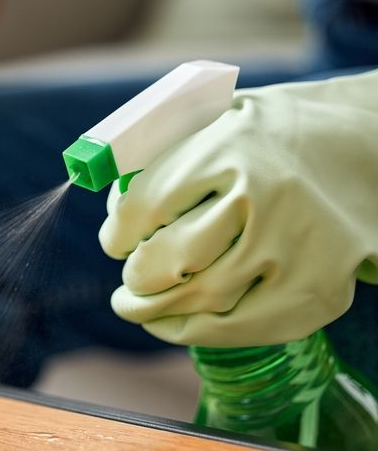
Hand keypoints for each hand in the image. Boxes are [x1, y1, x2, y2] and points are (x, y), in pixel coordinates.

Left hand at [100, 71, 377, 345]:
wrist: (369, 145)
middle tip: (129, 280)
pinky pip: (240, 328)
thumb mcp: (215, 118)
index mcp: (229, 146)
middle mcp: (263, 197)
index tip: (115, 242)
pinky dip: (192, 332)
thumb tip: (100, 191)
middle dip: (136, 277)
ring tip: (136, 304)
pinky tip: (171, 322)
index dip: (118, 234)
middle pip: (169, 260)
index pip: (143, 207)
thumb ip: (158, 151)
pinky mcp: (317, 289)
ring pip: (201, 299)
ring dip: (154, 310)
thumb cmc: (271, 136)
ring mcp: (294, 247)